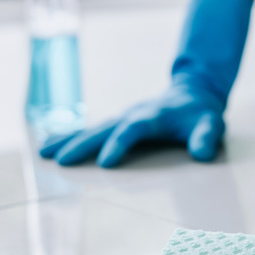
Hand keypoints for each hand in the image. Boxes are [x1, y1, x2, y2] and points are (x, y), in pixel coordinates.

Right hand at [40, 88, 225, 166]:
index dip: (119, 145)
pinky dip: (70, 137)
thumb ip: (206, 137)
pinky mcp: (117, 122)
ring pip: (91, 129)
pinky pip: (91, 130)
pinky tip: (49, 145)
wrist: (194, 91)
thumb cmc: (201, 113)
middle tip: (61, 161)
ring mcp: (122, 117)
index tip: (105, 163)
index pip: (132, 130)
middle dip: (81, 145)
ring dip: (67, 141)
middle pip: (102, 129)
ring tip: (43, 152)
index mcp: (152, 116)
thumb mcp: (211, 124)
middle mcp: (132, 115)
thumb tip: (202, 154)